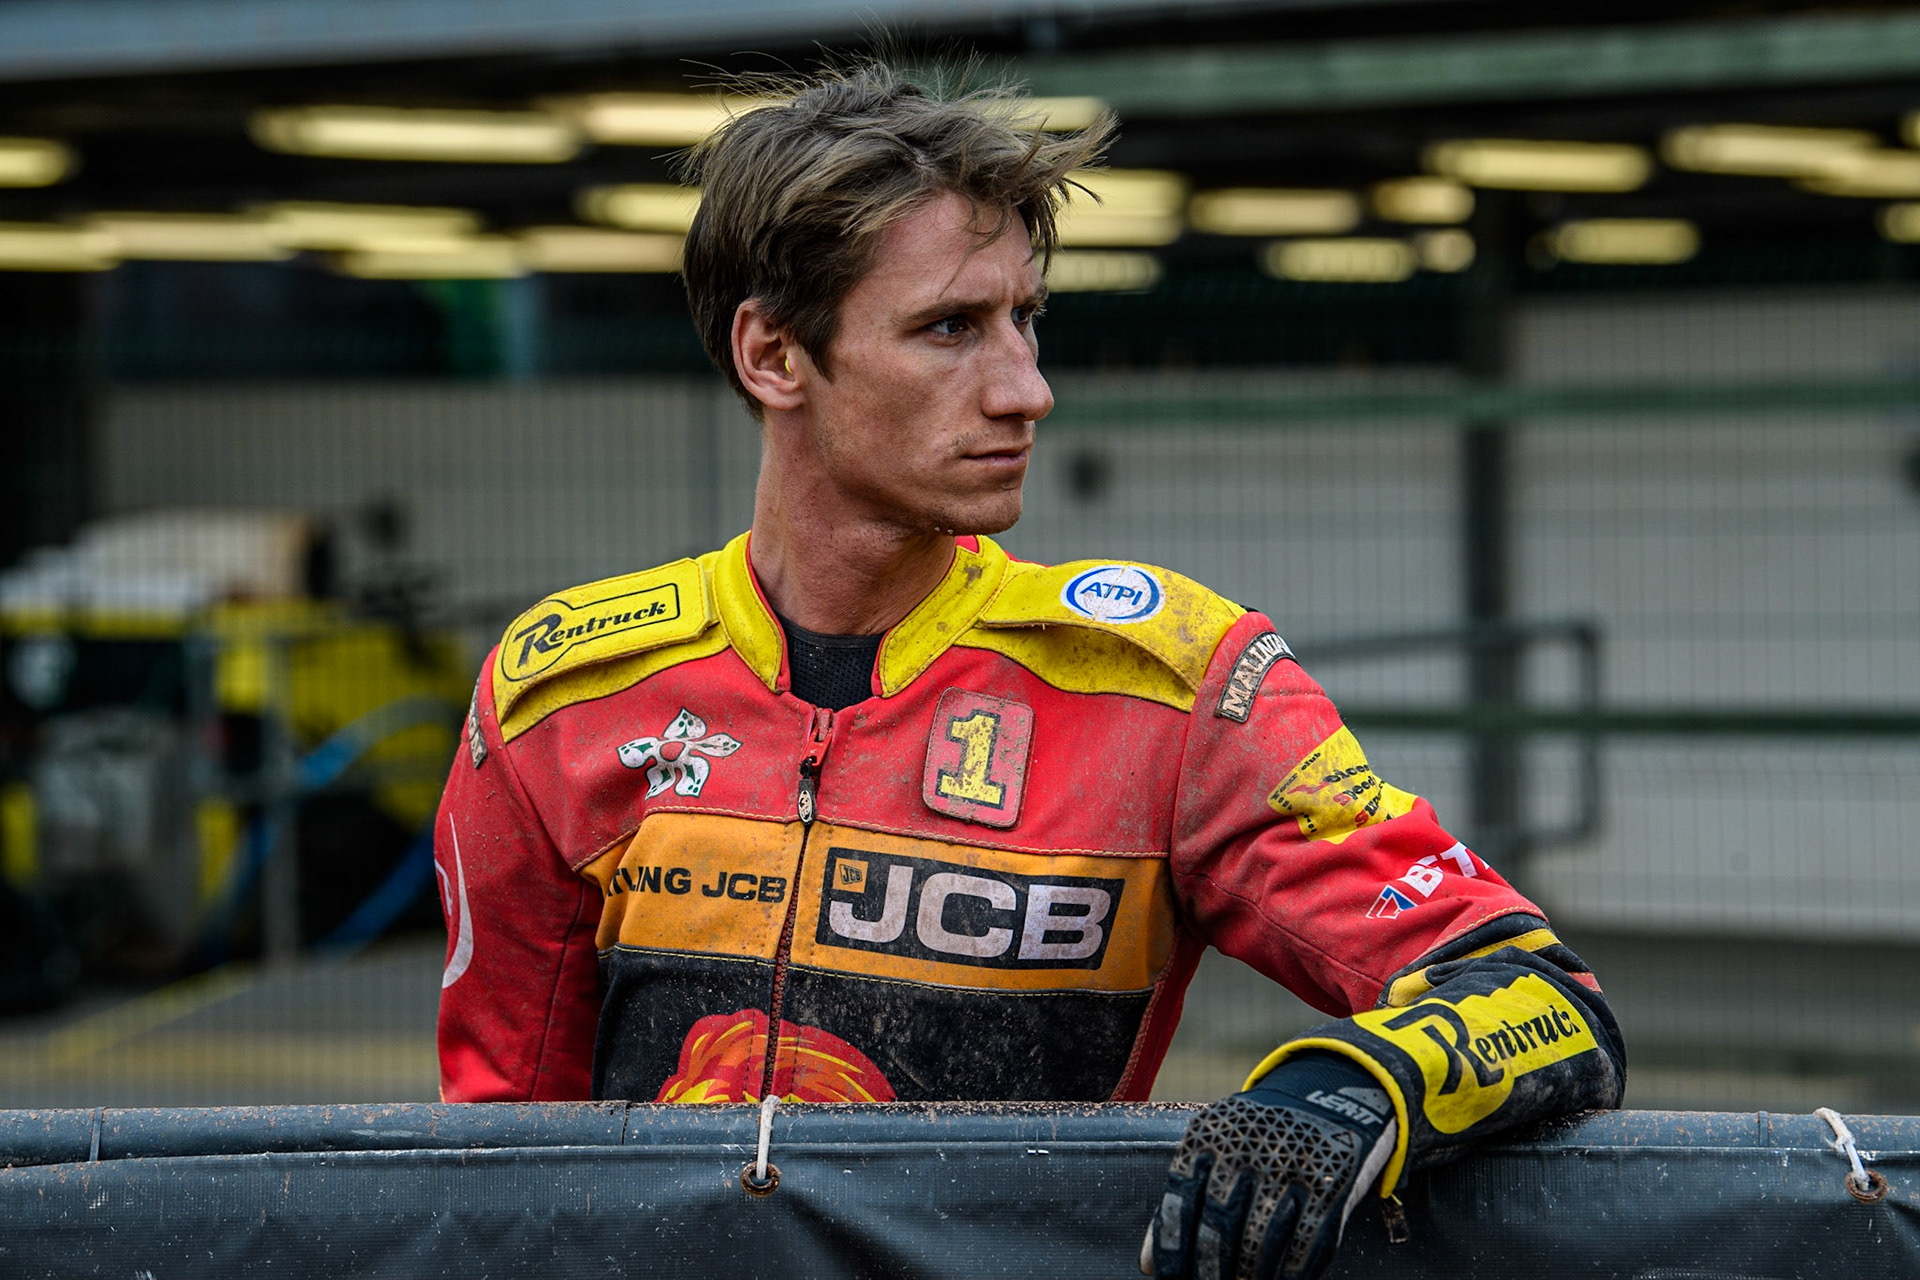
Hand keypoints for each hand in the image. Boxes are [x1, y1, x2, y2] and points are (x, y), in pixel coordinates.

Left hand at [1142, 1052, 1396, 1279]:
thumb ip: (1180, 1203)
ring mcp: (1292, 1165)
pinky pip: (1307, 1242)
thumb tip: (1146, 1263)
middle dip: (1210, 1269)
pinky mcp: (1331, 1184)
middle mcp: (1249, 1147)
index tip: (1172, 1278)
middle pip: (1221, 1225)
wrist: (1327, 1101)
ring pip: (1262, 1240)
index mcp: (1211, 1135)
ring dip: (1250, 1274)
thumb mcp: (1213, 1154)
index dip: (1174, 1249)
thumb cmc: (1252, 1142)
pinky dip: (1291, 1273)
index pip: (1182, 1201)